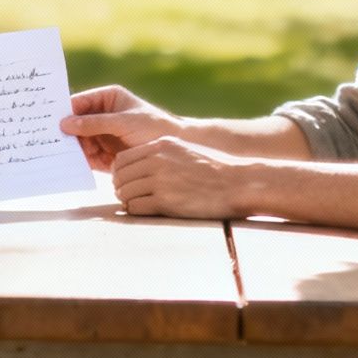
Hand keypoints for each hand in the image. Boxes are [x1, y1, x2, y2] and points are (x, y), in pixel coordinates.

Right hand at [58, 85, 181, 171]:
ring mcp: (102, 136)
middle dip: (64, 132)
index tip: (46, 119)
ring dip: (69, 148)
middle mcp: (102, 116)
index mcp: (107, 99)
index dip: (63, 110)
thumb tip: (64, 123)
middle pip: (75, 123)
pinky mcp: (105, 155)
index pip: (79, 102)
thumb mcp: (123, 122)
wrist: (175, 151)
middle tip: (46, 139)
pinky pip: (87, 157)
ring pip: (78, 141)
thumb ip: (95, 123)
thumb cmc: (154, 127)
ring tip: (55, 154)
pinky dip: (78, 161)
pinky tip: (67, 165)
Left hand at [111, 136, 251, 219]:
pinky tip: (147, 211)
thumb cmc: (214, 169)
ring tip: (139, 204)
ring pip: (124, 193)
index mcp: (161, 145)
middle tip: (129, 196)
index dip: (120, 172)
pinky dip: (136, 211)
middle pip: (119, 177)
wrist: (238, 183)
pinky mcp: (165, 202)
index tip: (126, 181)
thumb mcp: (184, 150)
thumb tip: (138, 166)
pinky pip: (135, 208)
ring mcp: (160, 181)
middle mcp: (157, 160)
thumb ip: (161, 154)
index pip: (122, 159)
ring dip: (128, 201)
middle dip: (121, 188)